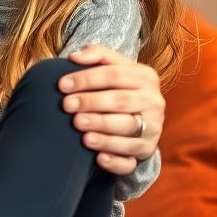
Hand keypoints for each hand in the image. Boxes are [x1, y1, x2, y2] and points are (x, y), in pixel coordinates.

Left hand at [60, 46, 164, 174]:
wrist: (138, 113)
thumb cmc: (117, 86)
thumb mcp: (113, 66)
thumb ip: (97, 54)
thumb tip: (74, 57)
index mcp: (146, 77)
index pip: (115, 74)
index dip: (87, 79)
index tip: (62, 85)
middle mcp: (154, 103)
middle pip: (121, 102)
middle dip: (92, 104)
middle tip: (67, 106)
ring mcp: (152, 129)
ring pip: (128, 131)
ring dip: (104, 133)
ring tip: (82, 134)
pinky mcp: (145, 152)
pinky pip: (131, 160)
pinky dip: (116, 161)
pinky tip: (99, 158)